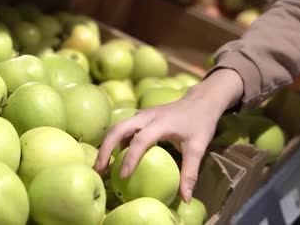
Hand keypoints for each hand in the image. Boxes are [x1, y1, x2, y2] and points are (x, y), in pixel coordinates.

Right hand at [94, 68, 243, 202]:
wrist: (200, 101)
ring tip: (102, 167)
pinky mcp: (140, 116)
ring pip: (117, 127)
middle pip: (118, 129)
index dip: (130, 158)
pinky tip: (116, 157)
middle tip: (99, 170)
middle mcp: (146, 116)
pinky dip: (115, 142)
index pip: (140, 140)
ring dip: (107, 145)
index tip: (123, 176)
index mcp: (160, 123)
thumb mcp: (198, 148)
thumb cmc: (199, 124)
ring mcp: (141, 114)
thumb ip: (189, 173)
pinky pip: (123, 128)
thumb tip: (185, 198)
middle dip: (105, 149)